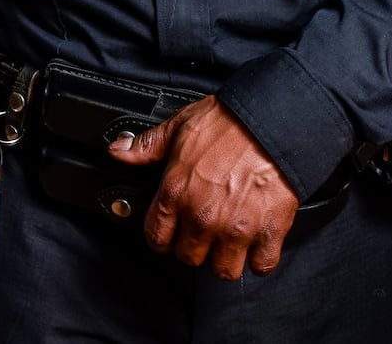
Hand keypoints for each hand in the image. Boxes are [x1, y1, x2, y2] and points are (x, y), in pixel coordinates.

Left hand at [108, 96, 298, 279]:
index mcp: (176, 192)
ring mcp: (236, 228)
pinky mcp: (269, 232)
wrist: (272, 122)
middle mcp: (203, 216)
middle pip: (189, 257)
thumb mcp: (179, 126)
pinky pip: (261, 265)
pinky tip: (257, 241)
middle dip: (194, 247)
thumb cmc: (228, 122)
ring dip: (226, 257)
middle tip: (204, 230)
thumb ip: (147, 145)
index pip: (156, 238)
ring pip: (223, 269)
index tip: (171, 232)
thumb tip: (120, 151)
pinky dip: (260, 258)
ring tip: (229, 240)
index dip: (162, 237)